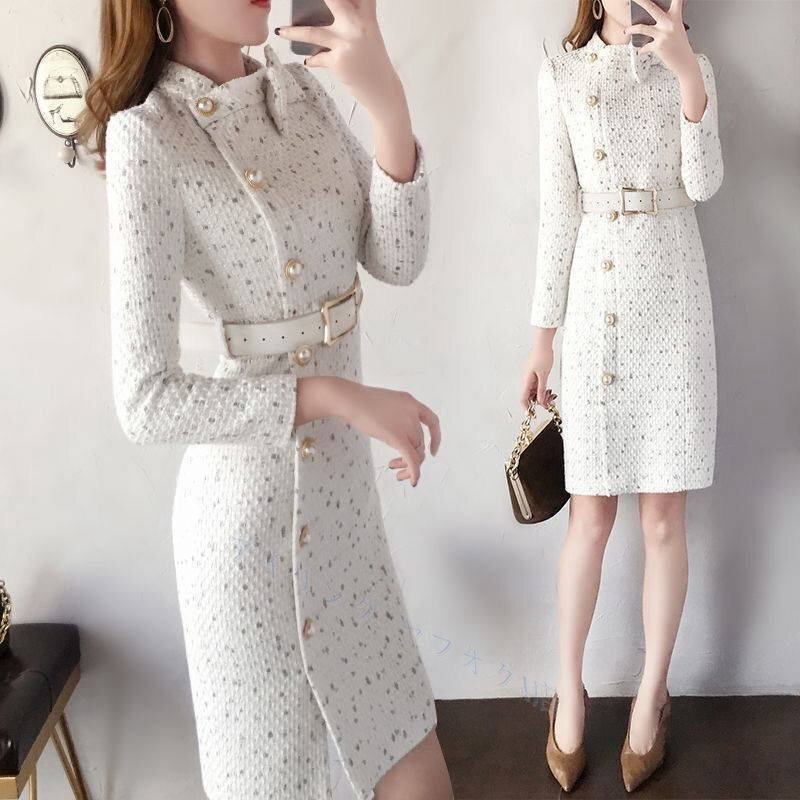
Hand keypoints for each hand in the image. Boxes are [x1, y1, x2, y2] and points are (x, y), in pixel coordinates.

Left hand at [276, 0, 401, 118]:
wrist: (382, 90)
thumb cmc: (373, 61)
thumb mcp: (369, 34)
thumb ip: (353, 18)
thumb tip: (330, 8)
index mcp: (367, 16)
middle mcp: (358, 26)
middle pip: (334, 0)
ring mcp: (347, 43)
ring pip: (313, 32)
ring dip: (293, 32)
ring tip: (281, 31)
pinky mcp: (339, 61)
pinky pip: (317, 58)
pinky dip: (312, 59)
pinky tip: (309, 60)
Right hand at [295, 376, 440, 486]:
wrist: (350, 400)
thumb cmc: (360, 402)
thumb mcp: (386, 405)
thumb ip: (396, 417)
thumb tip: (396, 436)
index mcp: (410, 402)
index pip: (432, 420)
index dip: (436, 437)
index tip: (433, 451)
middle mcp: (412, 412)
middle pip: (420, 441)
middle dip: (414, 456)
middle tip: (397, 466)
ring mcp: (406, 423)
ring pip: (417, 451)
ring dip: (409, 465)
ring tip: (393, 467)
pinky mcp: (397, 436)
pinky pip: (412, 458)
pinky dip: (414, 471)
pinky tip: (412, 480)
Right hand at [520, 328, 555, 409]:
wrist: (543, 344)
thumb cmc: (543, 356)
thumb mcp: (544, 375)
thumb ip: (541, 389)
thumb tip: (540, 401)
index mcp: (526, 381)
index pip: (523, 398)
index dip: (527, 407)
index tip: (532, 414)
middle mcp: (526, 379)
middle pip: (530, 396)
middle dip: (539, 401)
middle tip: (549, 403)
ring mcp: (530, 376)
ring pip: (534, 390)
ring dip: (542, 395)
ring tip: (551, 396)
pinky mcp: (534, 373)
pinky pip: (537, 384)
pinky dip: (542, 389)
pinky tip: (548, 389)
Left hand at [625, 0, 695, 78]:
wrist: (685, 62)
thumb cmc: (679, 46)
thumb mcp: (676, 30)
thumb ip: (665, 23)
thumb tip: (649, 21)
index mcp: (675, 18)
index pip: (677, 0)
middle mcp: (669, 24)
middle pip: (652, 8)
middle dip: (641, 1)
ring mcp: (663, 34)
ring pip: (642, 28)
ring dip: (631, 29)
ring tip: (625, 31)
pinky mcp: (658, 46)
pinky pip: (644, 46)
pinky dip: (641, 49)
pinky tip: (640, 51)